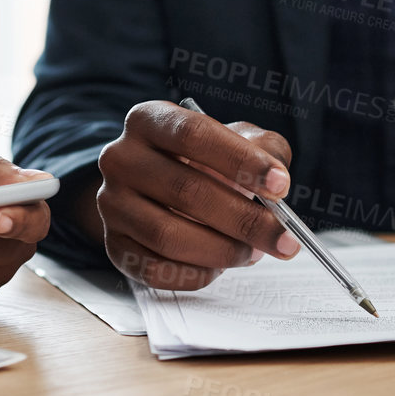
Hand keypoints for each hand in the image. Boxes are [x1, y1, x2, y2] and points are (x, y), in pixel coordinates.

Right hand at [89, 100, 297, 290]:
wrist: (155, 190)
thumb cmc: (202, 162)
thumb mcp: (235, 140)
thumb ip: (263, 148)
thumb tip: (277, 177)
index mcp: (149, 120)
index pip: (193, 134)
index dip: (241, 161)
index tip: (280, 186)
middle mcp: (121, 159)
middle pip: (186, 190)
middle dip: (245, 219)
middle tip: (282, 238)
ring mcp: (112, 204)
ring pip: (168, 236)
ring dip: (222, 250)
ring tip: (253, 252)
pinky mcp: (114, 245)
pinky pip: (155, 270)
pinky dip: (196, 274)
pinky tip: (220, 266)